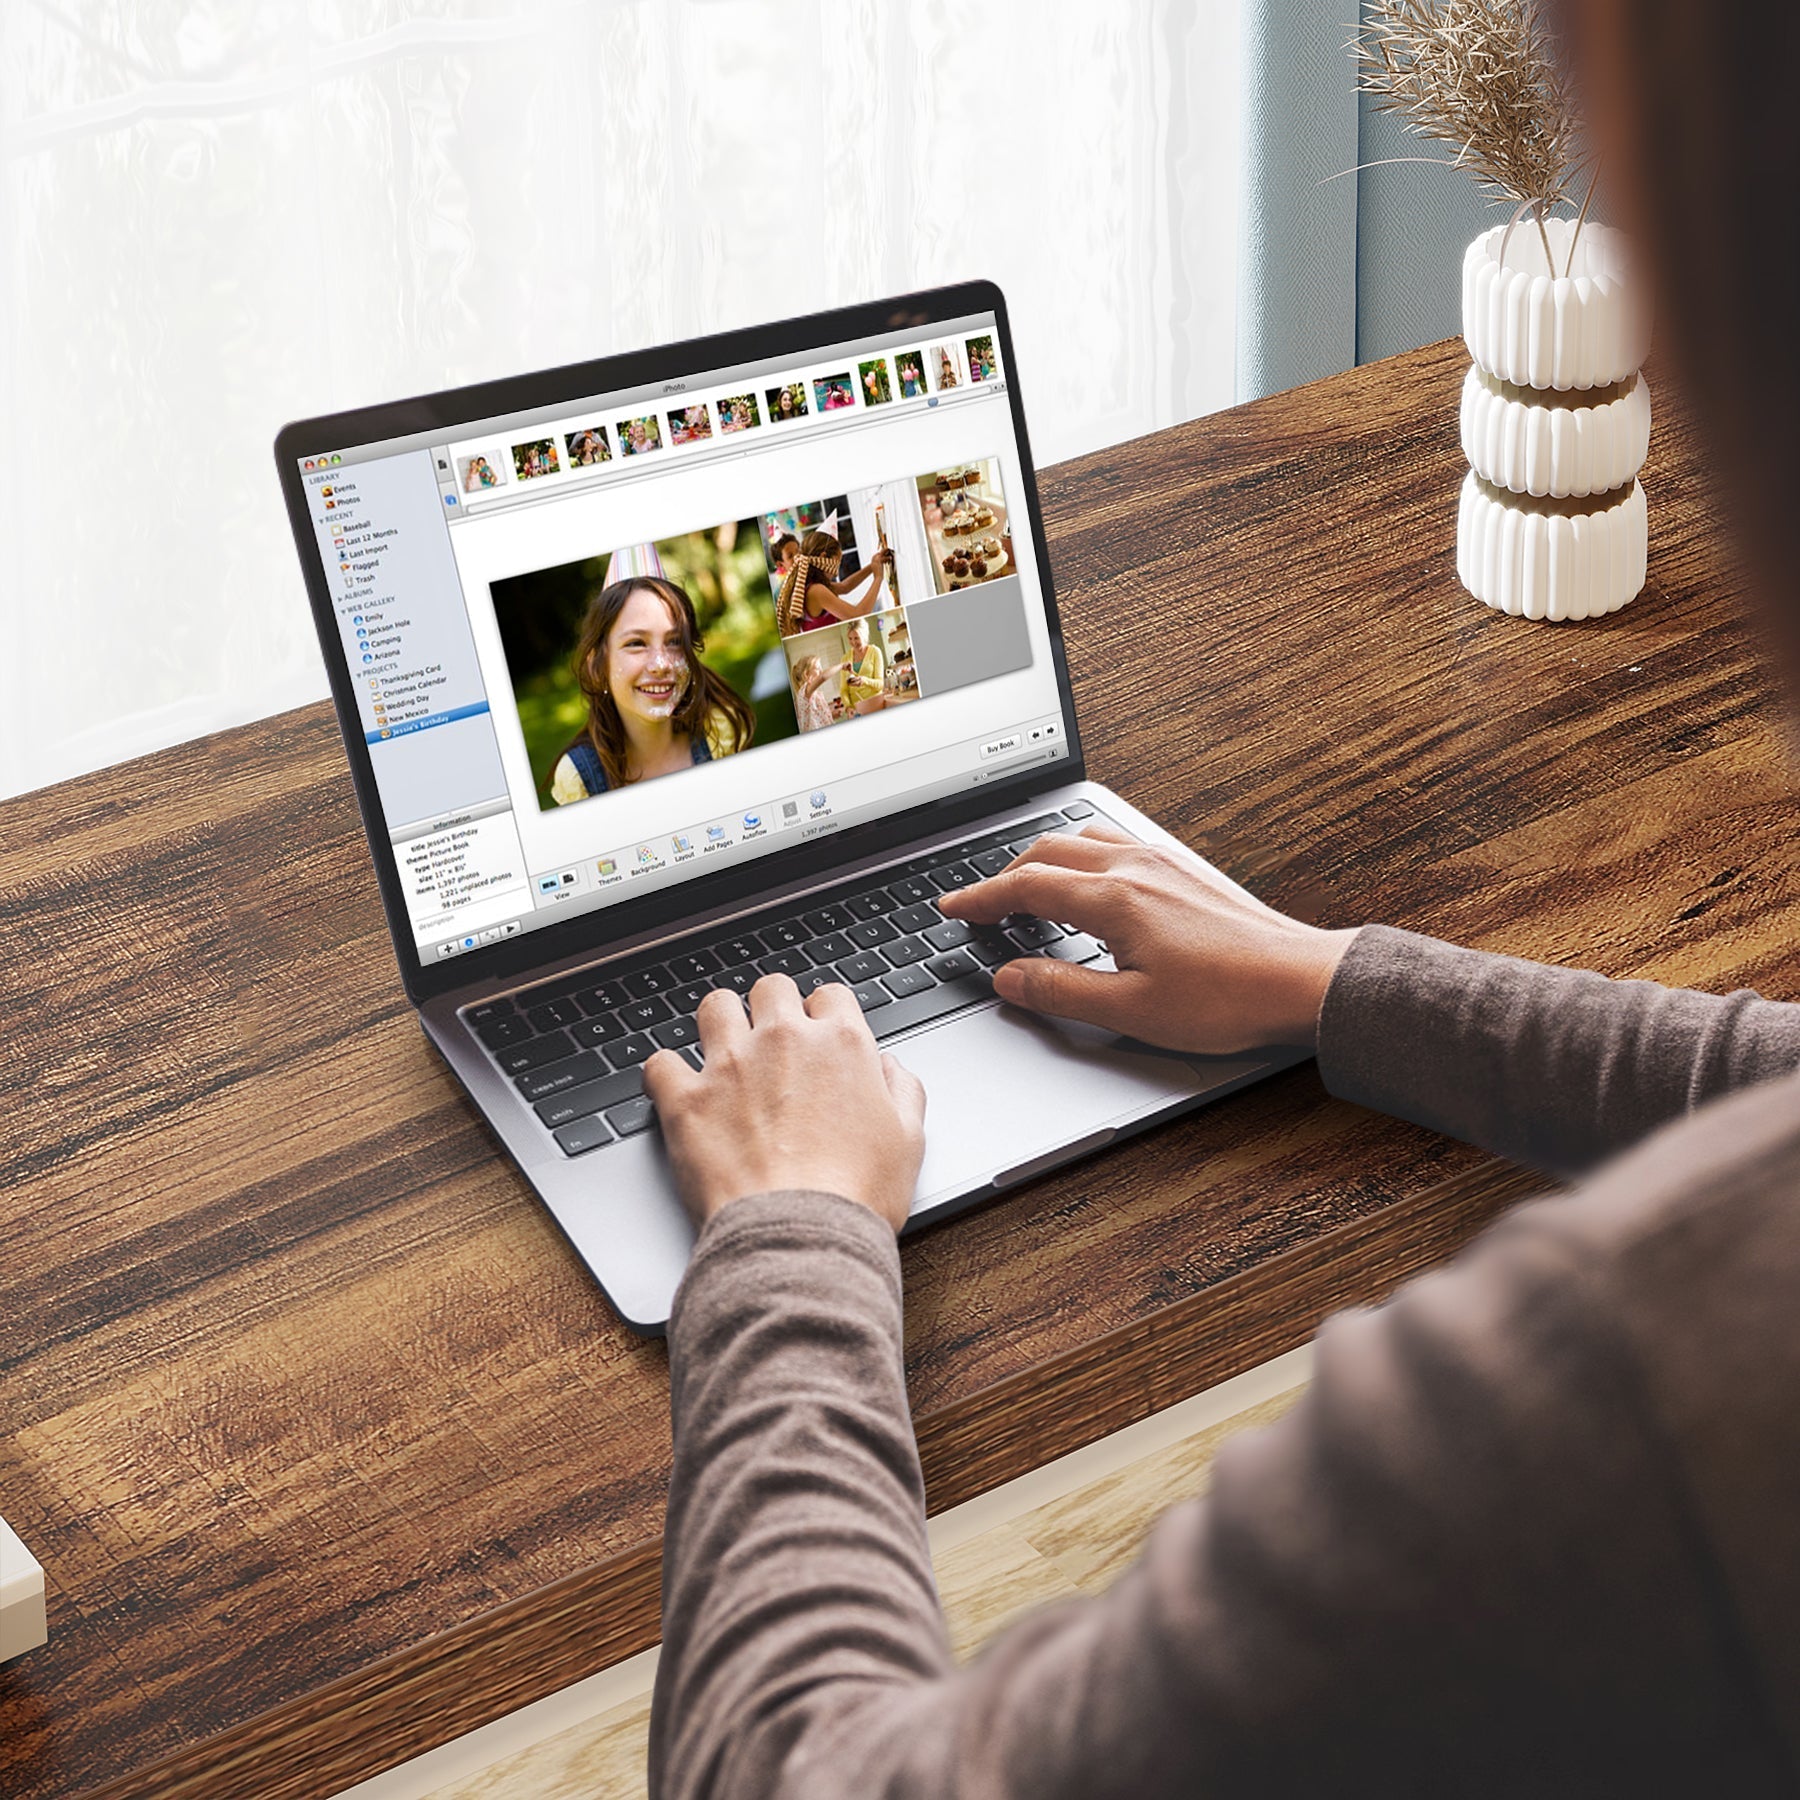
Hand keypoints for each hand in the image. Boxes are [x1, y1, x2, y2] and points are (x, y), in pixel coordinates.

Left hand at [642, 976, 926, 1231]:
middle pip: (771, 988)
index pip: (830, 995)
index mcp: (841, 1044)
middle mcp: (784, 1042)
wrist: (802, 1236)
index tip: (818, 1035)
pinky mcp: (687, 1099)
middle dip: (771, 1007)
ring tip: (722, 1051)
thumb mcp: (908, 1140)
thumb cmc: (856, 1195)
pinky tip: (676, 1088)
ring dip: (718, 1023)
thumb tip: (890, 1068)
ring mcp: (730, 1066)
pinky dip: (665, 1075)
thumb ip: (903, 1091)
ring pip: (714, 1006)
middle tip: (771, 1040)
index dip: (823, 1014)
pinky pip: (660, 1063)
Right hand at [937, 825, 1356, 1054]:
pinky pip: (1117, 843)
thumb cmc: (1227, 999)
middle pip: (1047, 853)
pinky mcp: (1186, 870)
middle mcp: (1136, 869)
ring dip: (1043, 858)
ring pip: (1083, 840)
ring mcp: (1163, 862)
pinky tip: (1090, 876)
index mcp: (1114, 899)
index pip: (1026, 888)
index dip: (981, 898)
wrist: (1300, 981)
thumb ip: (1061, 991)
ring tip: (1025, 885)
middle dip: (1003, 875)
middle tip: (979, 902)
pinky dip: (1082, 854)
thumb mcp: (1131, 1011)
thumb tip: (1010, 977)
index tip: (954, 908)